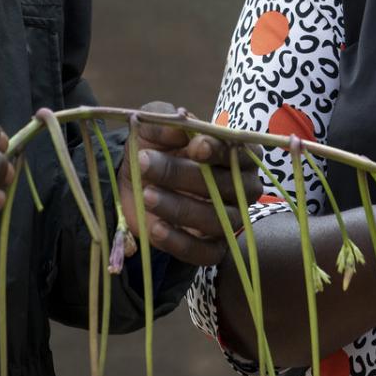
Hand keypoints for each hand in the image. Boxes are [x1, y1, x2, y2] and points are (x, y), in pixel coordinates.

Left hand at [115, 102, 261, 266]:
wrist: (132, 180)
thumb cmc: (154, 147)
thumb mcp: (152, 126)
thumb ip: (164, 122)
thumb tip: (181, 127)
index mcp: (237, 153)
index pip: (243, 152)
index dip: (220, 150)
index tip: (194, 147)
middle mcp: (241, 187)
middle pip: (228, 186)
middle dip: (184, 175)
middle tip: (146, 163)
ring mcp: (230, 219)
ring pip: (218, 220)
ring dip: (179, 208)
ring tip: (147, 195)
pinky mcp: (212, 247)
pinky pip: (206, 253)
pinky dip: (180, 242)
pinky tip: (155, 228)